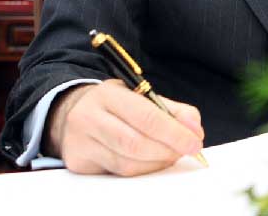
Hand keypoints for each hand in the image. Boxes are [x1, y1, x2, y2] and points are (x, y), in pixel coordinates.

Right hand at [43, 79, 204, 175]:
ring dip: (157, 162)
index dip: (174, 132)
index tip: (195, 141)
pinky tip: (152, 162)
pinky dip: (142, 170)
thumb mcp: (142, 96)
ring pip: (127, 163)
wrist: (72, 112)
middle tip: (188, 150)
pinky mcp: (78, 163)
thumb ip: (172, 110)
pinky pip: (117, 173)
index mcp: (109, 94)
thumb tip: (194, 129)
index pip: (146, 116)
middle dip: (168, 150)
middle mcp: (90, 117)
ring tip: (172, 154)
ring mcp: (80, 142)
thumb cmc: (116, 104)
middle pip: (136, 143)